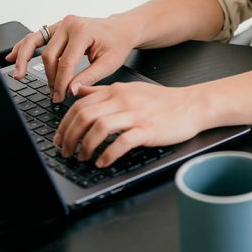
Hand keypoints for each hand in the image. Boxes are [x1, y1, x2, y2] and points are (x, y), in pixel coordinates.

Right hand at [5, 13, 137, 100]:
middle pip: (49, 55)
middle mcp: (69, 24)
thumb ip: (88, 77)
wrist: (121, 29)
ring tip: (18, 74)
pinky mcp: (57, 27)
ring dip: (24, 59)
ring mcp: (61, 24)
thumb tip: (70, 90)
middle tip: (54, 94)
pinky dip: (23, 47)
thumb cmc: (117, 43)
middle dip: (50, 77)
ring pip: (35, 42)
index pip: (65, 62)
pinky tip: (12, 56)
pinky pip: (36, 37)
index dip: (61, 82)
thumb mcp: (109, 63)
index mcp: (82, 31)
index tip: (60, 96)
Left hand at [53, 81, 204, 167]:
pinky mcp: (147, 130)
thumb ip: (103, 91)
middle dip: (70, 137)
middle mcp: (123, 100)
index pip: (80, 105)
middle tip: (65, 151)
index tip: (59, 138)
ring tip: (82, 158)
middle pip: (85, 116)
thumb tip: (79, 91)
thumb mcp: (129, 88)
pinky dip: (108, 154)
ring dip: (85, 146)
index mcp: (115, 91)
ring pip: (99, 128)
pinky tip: (103, 162)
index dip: (64, 124)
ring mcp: (135, 115)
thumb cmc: (162, 100)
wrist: (191, 104)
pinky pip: (122, 142)